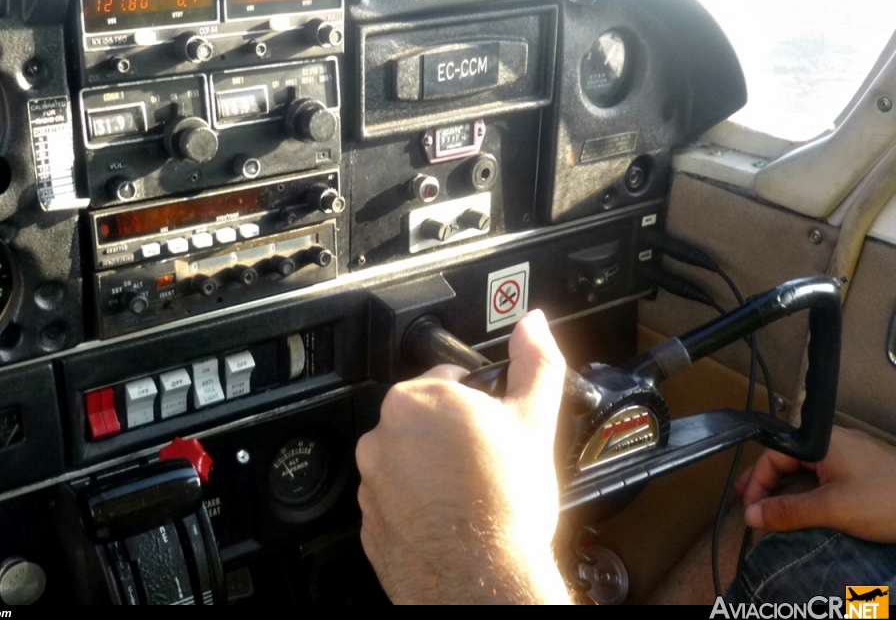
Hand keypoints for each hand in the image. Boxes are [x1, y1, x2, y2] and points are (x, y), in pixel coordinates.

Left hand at [355, 310, 569, 603]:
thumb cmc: (504, 505)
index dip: (482, 402)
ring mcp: (371, 480)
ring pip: (410, 460)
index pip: (450, 380)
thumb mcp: (535, 420)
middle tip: (490, 462)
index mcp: (417, 399)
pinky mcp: (369, 520)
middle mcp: (383, 435)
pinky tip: (451, 519)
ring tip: (472, 494)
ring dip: (435, 470)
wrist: (480, 581)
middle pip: (427, 420)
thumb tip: (533, 324)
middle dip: (456, 435)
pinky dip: (419, 506)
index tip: (496, 427)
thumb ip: (536, 362)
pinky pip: (397, 500)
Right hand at [735, 425, 895, 541]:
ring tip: (773, 507)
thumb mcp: (832, 508)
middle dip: (766, 481)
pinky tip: (806, 505)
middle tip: (751, 503)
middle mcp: (834, 441)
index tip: (751, 509)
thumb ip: (788, 511)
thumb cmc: (885, 501)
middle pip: (788, 458)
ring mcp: (851, 454)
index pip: (774, 454)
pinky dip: (808, 489)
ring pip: (807, 467)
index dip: (758, 481)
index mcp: (821, 441)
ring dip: (787, 487)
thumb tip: (750, 516)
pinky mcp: (865, 469)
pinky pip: (825, 474)